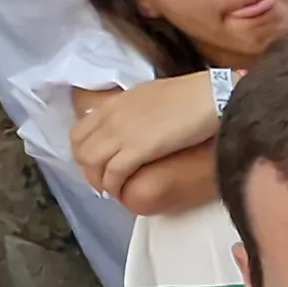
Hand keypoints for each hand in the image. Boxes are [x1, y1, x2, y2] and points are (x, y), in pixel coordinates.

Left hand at [69, 76, 219, 196]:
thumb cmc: (191, 95)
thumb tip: (136, 124)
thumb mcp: (151, 97)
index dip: (84, 152)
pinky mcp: (137, 149)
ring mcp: (121, 133)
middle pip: (80, 149)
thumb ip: (136, 111)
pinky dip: (113, 185)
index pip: (79, 131)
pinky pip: (113, 173)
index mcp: (113, 104)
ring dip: (98, 180)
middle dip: (88, 169)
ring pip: (91, 163)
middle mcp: (110, 118)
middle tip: (103, 181)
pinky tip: (121, 191)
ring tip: (112, 190)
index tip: (99, 164)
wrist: (208, 96)